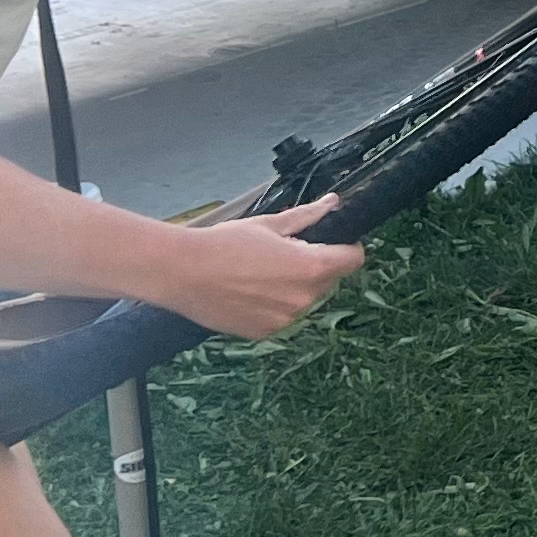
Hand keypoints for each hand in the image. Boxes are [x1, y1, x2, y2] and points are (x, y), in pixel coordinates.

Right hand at [164, 197, 361, 339]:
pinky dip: (273, 304)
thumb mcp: (269, 224)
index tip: (334, 241)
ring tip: (261, 271)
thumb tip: (333, 203)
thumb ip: (307, 216)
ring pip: (304, 299)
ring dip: (294, 287)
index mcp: (310, 267)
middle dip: (317, 266)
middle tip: (285, 253)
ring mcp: (285, 320)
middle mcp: (303, 298)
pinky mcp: (265, 333)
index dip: (348, 248)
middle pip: (329, 280)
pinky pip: (282, 315)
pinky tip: (248, 291)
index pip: (353, 260)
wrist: (183, 273)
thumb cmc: (224, 243)